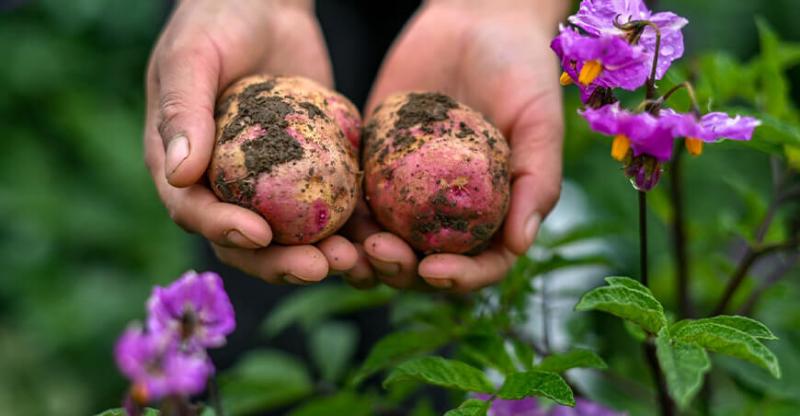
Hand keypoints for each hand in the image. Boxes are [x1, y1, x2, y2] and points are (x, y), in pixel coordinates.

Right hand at [144, 0, 356, 284]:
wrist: (267, 6)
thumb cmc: (218, 23)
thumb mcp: (192, 57)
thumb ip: (183, 110)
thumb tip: (178, 175)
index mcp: (183, 169)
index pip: (196, 213)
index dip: (224, 231)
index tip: (258, 234)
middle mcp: (225, 187)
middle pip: (249, 243)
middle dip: (282, 262)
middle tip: (321, 267)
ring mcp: (270, 186)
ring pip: (293, 237)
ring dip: (322, 256)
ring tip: (355, 261)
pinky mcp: (313, 173)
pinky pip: (330, 209)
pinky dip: (352, 228)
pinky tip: (378, 237)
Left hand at [348, 0, 566, 291]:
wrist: (477, 19)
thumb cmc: (522, 69)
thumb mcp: (540, 121)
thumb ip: (539, 181)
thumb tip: (521, 245)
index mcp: (494, 214)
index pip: (478, 265)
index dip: (457, 278)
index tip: (433, 269)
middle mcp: (449, 212)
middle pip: (421, 263)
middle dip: (399, 270)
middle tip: (379, 252)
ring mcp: (409, 191)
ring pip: (381, 239)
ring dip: (361, 254)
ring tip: (344, 247)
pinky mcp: (374, 162)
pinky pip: (353, 194)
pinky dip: (340, 211)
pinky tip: (323, 210)